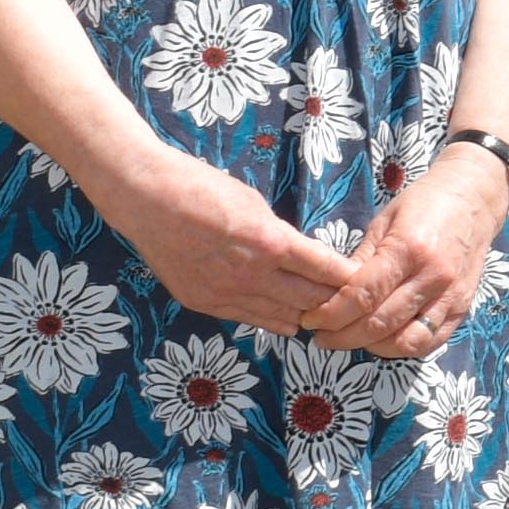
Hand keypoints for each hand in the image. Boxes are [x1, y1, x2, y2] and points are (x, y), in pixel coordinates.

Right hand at [105, 154, 370, 342]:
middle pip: (308, 300)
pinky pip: (247, 319)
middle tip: (350, 305)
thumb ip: (278, 234)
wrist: (145, 197)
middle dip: (332, 302)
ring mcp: (224, 293)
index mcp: (270, 242)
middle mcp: (251, 274)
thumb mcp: (253, 202)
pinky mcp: (202, 302)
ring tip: (324, 318)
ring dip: (304, 316)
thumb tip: (298, 255)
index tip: (364, 281)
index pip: (325, 269)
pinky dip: (271, 320)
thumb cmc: (201, 187)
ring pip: (280, 316)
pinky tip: (287, 322)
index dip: (347, 279)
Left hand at [322, 142, 508, 362]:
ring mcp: (451, 297)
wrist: (475, 199)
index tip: (311, 319)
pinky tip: (381, 340)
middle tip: (321, 336)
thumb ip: (361, 261)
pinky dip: (401, 348)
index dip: (331, 313)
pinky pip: (429, 343)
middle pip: (380, 324)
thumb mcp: (384, 221)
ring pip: (405, 342)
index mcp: (409, 248)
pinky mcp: (463, 309)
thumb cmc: (424, 203)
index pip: (363, 295)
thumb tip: (331, 294)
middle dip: (342, 336)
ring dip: (371, 347)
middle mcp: (434, 277)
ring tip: (350, 339)